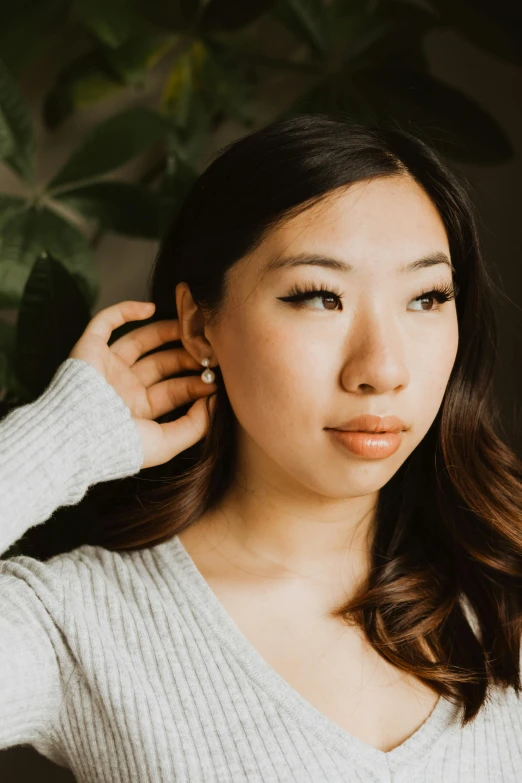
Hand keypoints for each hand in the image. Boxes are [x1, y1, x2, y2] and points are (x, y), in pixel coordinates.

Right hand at [68, 300, 217, 469]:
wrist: (79, 438)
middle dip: (186, 355)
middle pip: (161, 363)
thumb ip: (196, 425)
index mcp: (139, 410)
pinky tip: (150, 307)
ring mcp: (106, 368)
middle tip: (209, 349)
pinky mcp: (89, 350)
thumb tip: (214, 400)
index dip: (197, 382)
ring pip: (140, 341)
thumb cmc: (120, 446)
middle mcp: (124, 388)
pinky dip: (125, 311)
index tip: (217, 377)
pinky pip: (104, 323)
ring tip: (189, 325)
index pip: (174, 390)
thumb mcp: (167, 443)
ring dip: (165, 330)